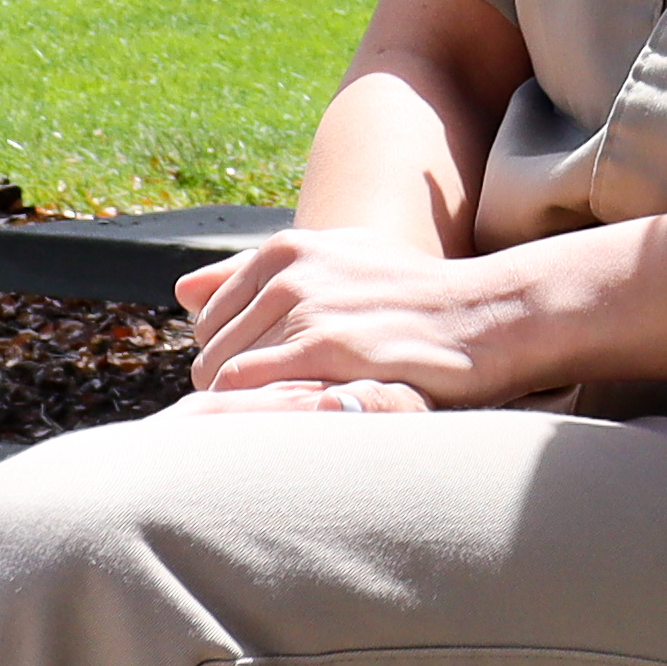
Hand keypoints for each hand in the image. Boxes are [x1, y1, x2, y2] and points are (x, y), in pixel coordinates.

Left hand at [176, 225, 548, 406]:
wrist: (484, 317)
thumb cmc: (410, 298)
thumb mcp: (337, 263)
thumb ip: (254, 273)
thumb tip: (182, 288)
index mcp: (288, 249)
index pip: (208, 319)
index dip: (232, 356)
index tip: (274, 378)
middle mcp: (290, 271)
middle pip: (209, 351)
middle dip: (232, 387)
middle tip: (284, 404)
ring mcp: (306, 307)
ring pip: (220, 376)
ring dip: (242, 408)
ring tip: (290, 415)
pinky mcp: (325, 348)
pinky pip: (245, 392)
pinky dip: (254, 413)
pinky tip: (296, 416)